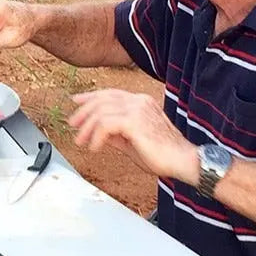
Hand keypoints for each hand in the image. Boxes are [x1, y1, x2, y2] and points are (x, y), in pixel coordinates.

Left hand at [68, 89, 198, 183]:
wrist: (183, 160)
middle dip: (84, 112)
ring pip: (101, 111)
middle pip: (102, 99)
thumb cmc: (164, 155)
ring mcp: (137, 109)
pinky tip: (95, 148)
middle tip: (73, 125)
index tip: (76, 102)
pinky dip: (96, 136)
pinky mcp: (134, 121)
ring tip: (81, 141)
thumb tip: (100, 133)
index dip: (91, 97)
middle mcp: (139, 101)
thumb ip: (117, 134)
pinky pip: (105, 124)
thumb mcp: (133, 142)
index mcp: (141, 102)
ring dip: (87, 128)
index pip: (111, 94)